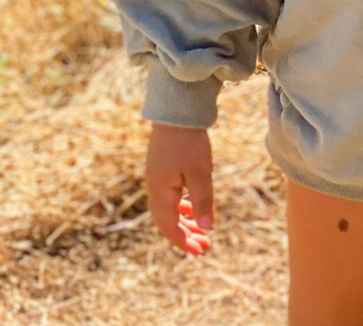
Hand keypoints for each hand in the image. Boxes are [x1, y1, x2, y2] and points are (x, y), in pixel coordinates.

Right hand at [145, 122, 213, 254]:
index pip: (168, 226)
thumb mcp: (200, 172)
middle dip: (185, 235)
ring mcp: (157, 178)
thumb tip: (207, 228)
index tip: (199, 251)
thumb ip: (203, 199)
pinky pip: (170, 196)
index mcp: (160, 192)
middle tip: (203, 247)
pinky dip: (182, 205)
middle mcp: (155, 188)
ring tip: (200, 231)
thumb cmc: (189, 142)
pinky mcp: (163, 168)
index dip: (183, 241)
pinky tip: (191, 207)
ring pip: (169, 208)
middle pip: (167, 220)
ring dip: (184, 221)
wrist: (176, 112)